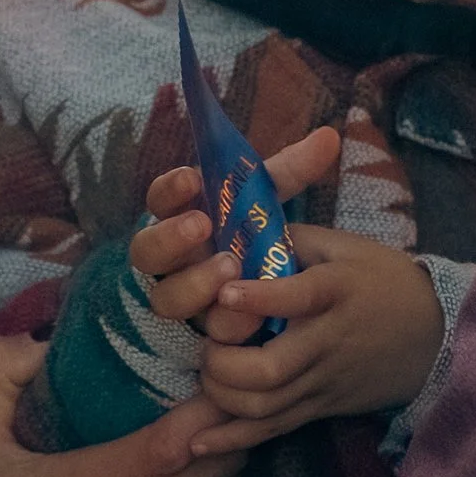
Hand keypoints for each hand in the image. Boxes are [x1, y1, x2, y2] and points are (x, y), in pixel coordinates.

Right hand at [129, 125, 341, 337]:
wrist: (251, 296)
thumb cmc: (249, 235)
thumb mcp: (265, 203)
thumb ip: (289, 173)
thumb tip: (329, 138)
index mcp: (179, 219)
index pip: (159, 199)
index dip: (169, 189)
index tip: (191, 178)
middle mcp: (168, 261)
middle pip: (147, 251)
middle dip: (171, 237)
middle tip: (203, 225)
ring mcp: (176, 300)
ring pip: (165, 299)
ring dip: (194, 285)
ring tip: (230, 269)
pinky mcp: (193, 337)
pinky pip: (195, 338)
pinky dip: (222, 329)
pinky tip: (248, 323)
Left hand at [186, 224, 442, 454]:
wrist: (436, 333)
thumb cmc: (383, 280)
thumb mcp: (344, 246)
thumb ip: (291, 238)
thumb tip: (235, 231)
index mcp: (336, 290)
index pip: (298, 297)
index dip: (258, 297)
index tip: (225, 291)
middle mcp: (328, 341)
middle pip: (271, 370)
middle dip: (223, 363)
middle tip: (208, 345)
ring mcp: (324, 381)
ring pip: (266, 407)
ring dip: (222, 397)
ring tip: (208, 375)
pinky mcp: (322, 407)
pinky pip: (274, 430)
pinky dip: (233, 440)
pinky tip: (198, 443)